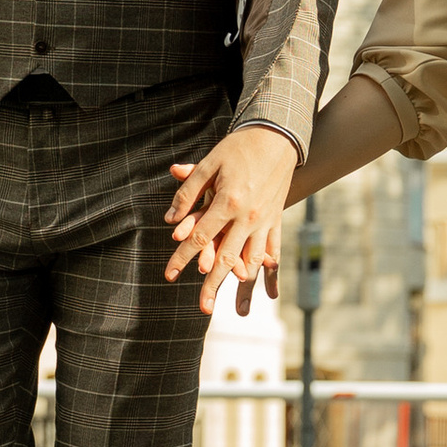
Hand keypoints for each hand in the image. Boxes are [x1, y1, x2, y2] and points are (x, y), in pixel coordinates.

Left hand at [165, 127, 298, 313]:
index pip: (199, 238)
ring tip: (237, 309)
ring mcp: (264, 221)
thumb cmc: (238, 148)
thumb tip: (170, 220)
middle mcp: (247, 217)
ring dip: (241, 285)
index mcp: (228, 202)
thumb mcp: (208, 164)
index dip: (181, 257)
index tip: (169, 275)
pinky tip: (266, 289)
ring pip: (252, 259)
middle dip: (212, 284)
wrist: (277, 137)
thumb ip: (188, 192)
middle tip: (203, 308)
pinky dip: (267, 270)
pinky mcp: (277, 219)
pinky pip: (272, 250)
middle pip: (226, 258)